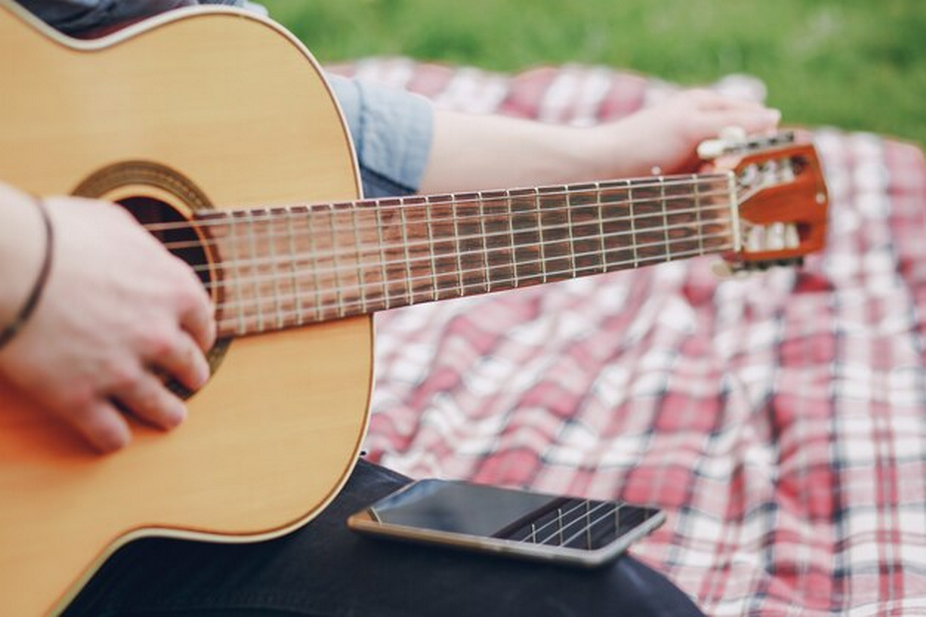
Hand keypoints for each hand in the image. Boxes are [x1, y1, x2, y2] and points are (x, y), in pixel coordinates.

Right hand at [0, 186, 215, 452]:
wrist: (9, 262)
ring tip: (172, 418)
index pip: (203, 322)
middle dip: (193, 374)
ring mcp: (122, 371)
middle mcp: (158, 335)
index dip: (200, 333)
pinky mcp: (80, 399)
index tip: (196, 340)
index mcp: (174, 291)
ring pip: (160, 407)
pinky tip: (115, 437)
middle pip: (189, 366)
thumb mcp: (114, 224)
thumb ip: (141, 247)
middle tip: (191, 380)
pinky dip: (115, 438)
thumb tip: (145, 253)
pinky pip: (110, 433)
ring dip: (168, 414)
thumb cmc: (55, 234)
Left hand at [592, 89, 781, 177]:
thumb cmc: (644, 140)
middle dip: (734, 163)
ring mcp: (697, 157)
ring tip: (696, 181)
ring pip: (730, 174)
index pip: (755, 121)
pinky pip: (712, 188)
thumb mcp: (691, 125)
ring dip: (719, 181)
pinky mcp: (687, 180)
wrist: (603, 169)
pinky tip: (694, 193)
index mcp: (709, 107)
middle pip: (745, 151)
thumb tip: (775, 117)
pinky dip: (708, 193)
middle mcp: (706, 130)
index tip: (737, 153)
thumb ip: (733, 122)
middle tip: (710, 169)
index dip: (757, 140)